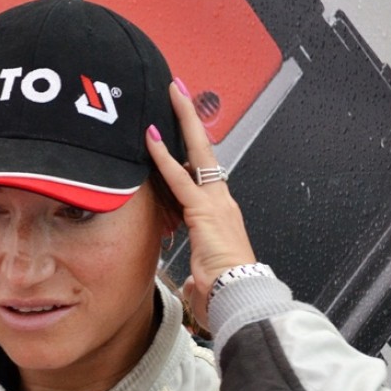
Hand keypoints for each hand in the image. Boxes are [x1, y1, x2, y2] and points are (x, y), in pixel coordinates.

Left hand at [146, 80, 255, 333]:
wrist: (240, 299)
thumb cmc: (226, 293)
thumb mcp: (206, 279)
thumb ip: (198, 275)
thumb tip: (194, 282)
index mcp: (221, 216)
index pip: (203, 175)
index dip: (192, 153)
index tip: (182, 131)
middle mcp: (222, 203)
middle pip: (204, 152)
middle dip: (191, 120)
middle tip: (179, 90)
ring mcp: (215, 203)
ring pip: (196, 154)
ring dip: (181, 123)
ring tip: (171, 94)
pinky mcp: (203, 211)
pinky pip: (179, 178)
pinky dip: (163, 158)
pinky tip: (150, 137)